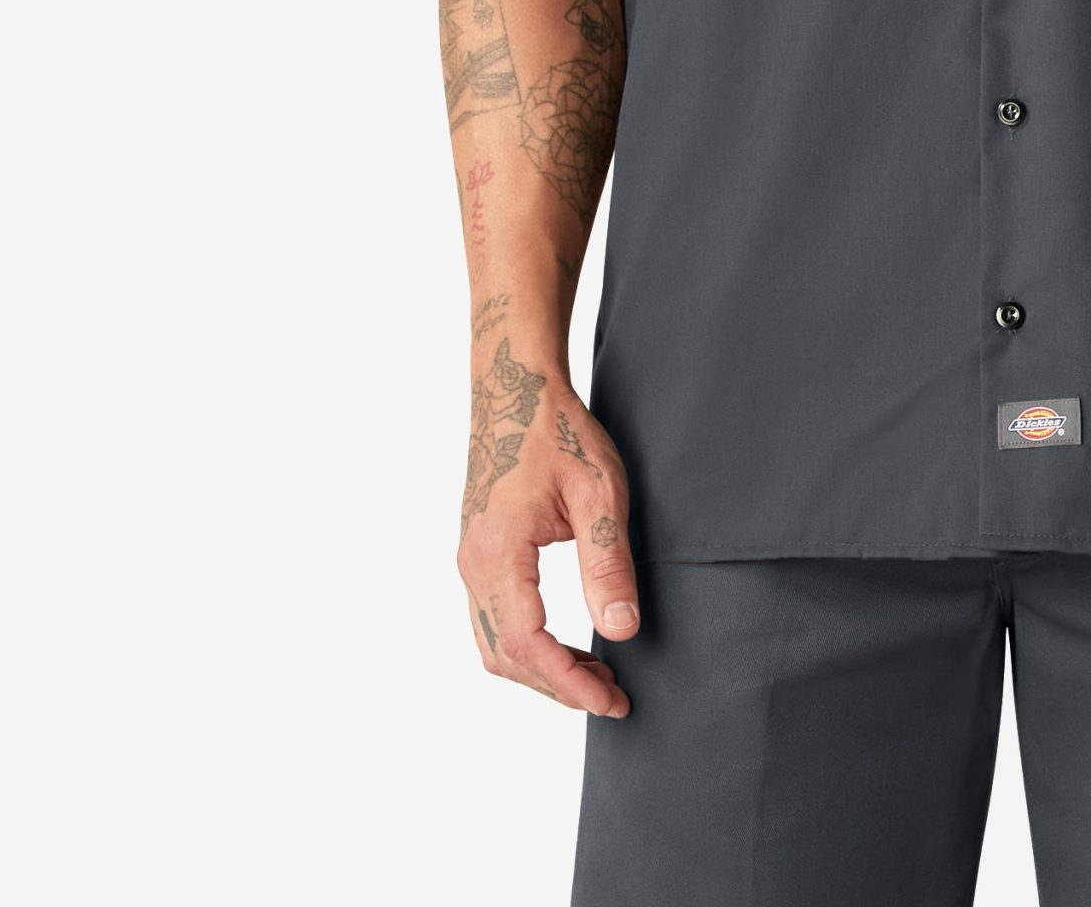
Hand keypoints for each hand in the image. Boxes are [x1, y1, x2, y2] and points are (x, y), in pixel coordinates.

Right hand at [457, 339, 637, 713]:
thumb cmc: (558, 432)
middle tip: (613, 696)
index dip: (569, 682)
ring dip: (541, 670)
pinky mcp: (477, 555)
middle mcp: (473, 565)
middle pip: (506, 656)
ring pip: (495, 644)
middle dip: (558, 686)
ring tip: (594, 677)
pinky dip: (527, 647)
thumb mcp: (598, 491)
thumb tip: (620, 633)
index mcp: (499, 553)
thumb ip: (607, 563)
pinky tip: (565, 646)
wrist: (514, 390)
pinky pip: (493, 621)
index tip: (611, 700)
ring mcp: (469, 561)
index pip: (527, 644)